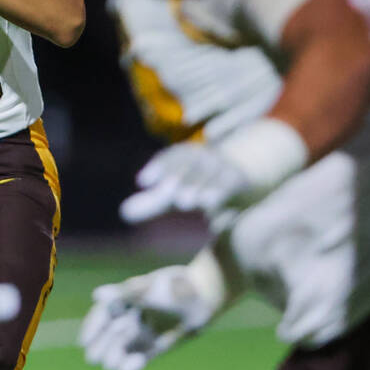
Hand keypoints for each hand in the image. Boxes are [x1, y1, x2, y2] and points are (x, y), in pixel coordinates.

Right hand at [78, 249, 228, 369]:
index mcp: (125, 298)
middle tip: (92, 358)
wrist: (203, 296)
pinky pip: (140, 357)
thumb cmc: (173, 286)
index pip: (102, 314)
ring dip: (114, 356)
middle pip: (110, 334)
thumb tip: (95, 295)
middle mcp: (132, 316)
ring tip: (109, 365)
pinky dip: (132, 365)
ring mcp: (144, 331)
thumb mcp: (145, 289)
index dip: (92, 327)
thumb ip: (121, 295)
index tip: (84, 340)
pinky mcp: (157, 346)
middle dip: (100, 346)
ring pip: (122, 347)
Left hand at [120, 119, 308, 223]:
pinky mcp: (240, 179)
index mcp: (188, 157)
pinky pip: (230, 182)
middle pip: (190, 162)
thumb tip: (123, 213)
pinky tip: (210, 204)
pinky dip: (220, 190)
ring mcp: (224, 167)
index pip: (171, 157)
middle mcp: (205, 157)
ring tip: (183, 202)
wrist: (246, 180)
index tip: (142, 181)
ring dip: (196, 184)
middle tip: (164, 193)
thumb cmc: (202, 185)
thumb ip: (153, 202)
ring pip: (210, 172)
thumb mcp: (178, 192)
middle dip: (176, 175)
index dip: (158, 167)